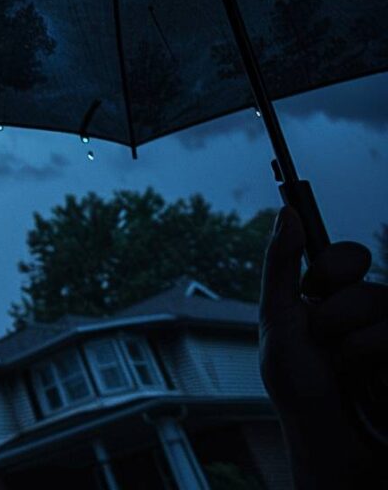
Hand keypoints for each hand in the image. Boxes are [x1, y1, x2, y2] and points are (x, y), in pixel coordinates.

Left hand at [260, 206, 387, 486]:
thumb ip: (280, 267)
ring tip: (345, 372)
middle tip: (325, 341)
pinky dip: (376, 367)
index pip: (348, 256)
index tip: (320, 284)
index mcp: (330, 298)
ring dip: (355, 347)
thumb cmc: (298, 387)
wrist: (329, 443)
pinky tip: (369, 387)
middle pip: (366, 283)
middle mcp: (366, 312)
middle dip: (338, 314)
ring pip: (384, 307)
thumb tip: (285, 213)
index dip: (336, 264)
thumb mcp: (278, 323)